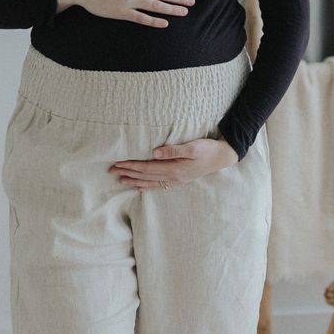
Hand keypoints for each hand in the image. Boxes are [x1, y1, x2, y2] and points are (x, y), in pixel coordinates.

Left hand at [109, 136, 237, 188]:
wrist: (221, 158)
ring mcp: (175, 181)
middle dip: (128, 173)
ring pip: (149, 182)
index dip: (131, 166)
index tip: (118, 164)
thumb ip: (174, 150)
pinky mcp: (178, 180)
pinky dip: (146, 186)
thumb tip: (155, 152)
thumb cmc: (207, 150)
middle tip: (111, 171)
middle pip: (145, 176)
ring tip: (120, 180)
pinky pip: (158, 186)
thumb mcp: (193, 147)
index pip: (147, 168)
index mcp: (174, 169)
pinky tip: (139, 187)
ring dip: (134, 181)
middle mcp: (173, 177)